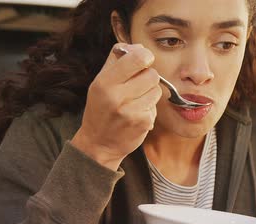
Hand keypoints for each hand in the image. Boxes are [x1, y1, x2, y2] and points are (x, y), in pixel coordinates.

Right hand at [71, 43, 161, 169]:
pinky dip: (149, 108)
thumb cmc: (101, 109)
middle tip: (138, 85)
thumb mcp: (100, 82)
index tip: (145, 60)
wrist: (99, 143)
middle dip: (148, 78)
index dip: (146, 56)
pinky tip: (137, 114)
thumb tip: (139, 47)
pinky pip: (156, 106)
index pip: (136, 58)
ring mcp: (131, 111)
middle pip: (152, 74)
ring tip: (136, 101)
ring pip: (157, 90)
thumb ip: (117, 61)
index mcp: (104, 82)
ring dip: (150, 93)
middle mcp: (116, 96)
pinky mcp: (143, 122)